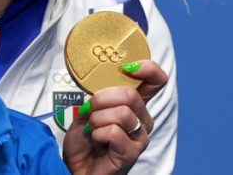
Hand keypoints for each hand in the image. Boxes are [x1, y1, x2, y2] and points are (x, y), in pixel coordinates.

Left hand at [63, 60, 167, 174]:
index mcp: (135, 105)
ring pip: (122, 114)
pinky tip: (94, 139)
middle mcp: (143, 119)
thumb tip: (102, 77)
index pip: (157, 81)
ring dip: (97, 119)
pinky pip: (114, 132)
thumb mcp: (89, 109)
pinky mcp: (131, 153)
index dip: (148, 69)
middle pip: (131, 95)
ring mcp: (139, 137)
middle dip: (102, 99)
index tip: (126, 67)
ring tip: (91, 128)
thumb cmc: (85, 139)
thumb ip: (101, 94)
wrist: (76, 167)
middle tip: (89, 110)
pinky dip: (97, 133)